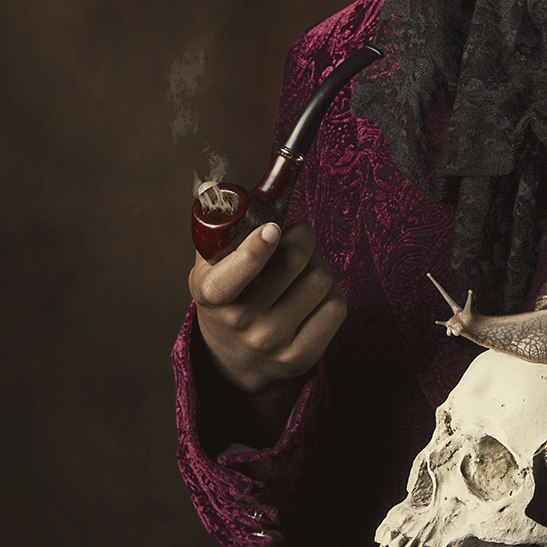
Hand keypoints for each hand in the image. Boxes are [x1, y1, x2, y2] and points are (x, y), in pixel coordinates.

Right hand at [190, 221, 345, 395]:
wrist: (234, 360)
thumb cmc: (228, 297)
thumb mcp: (210, 267)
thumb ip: (217, 229)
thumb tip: (216, 187)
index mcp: (212, 294)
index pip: (236, 272)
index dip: (258, 247)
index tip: (272, 230)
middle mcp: (240, 322)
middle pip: (295, 260)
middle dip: (302, 238)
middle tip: (296, 238)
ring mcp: (271, 343)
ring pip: (321, 279)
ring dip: (318, 265)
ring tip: (303, 270)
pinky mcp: (301, 357)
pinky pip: (336, 306)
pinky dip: (330, 293)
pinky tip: (313, 296)